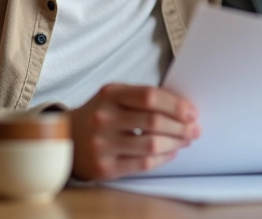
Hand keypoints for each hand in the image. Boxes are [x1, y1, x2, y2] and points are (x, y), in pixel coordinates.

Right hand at [69, 84, 198, 180]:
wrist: (65, 138)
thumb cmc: (99, 114)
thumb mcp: (115, 96)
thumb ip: (143, 98)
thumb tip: (183, 109)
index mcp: (109, 94)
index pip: (150, 96)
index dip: (175, 105)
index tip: (192, 112)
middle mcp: (103, 118)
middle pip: (153, 121)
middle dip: (181, 126)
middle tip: (195, 129)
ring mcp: (102, 144)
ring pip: (151, 145)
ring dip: (175, 143)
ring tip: (185, 140)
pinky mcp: (104, 167)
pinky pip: (142, 164)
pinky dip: (162, 158)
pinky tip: (170, 153)